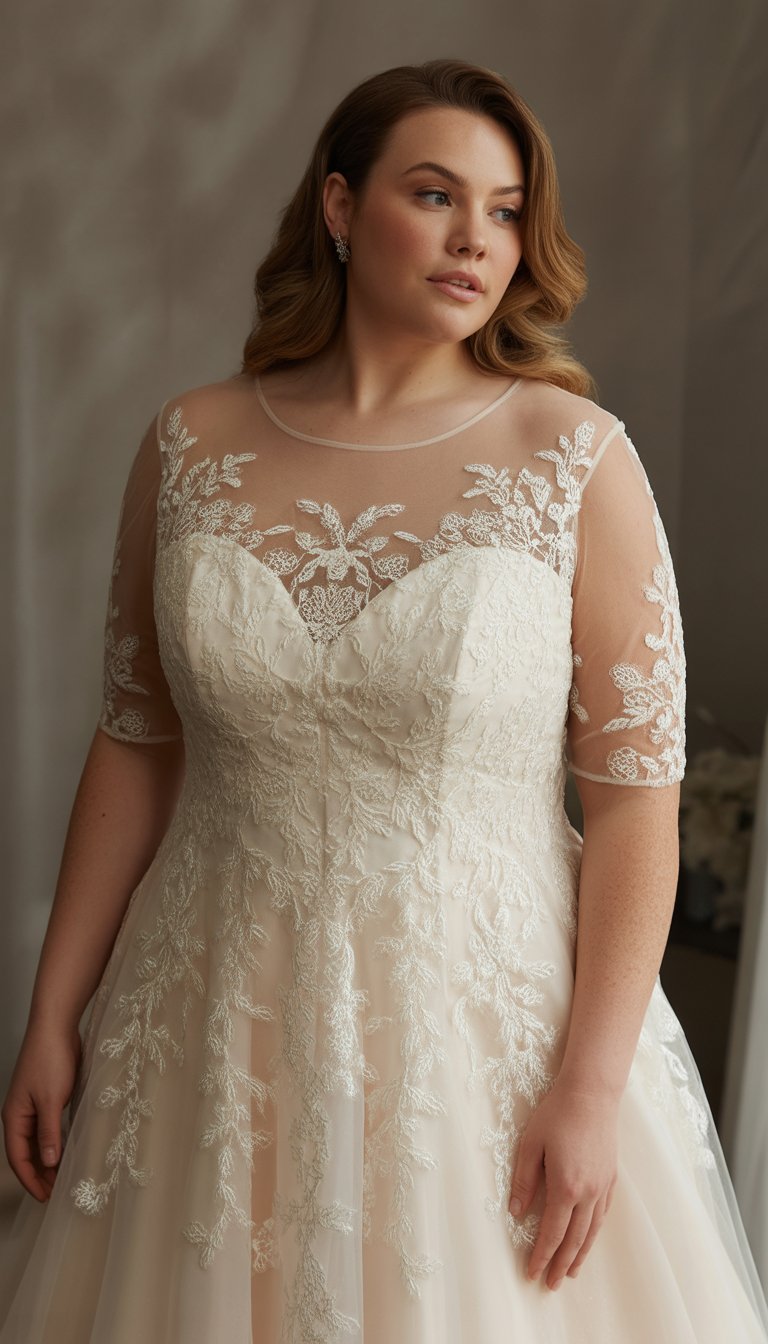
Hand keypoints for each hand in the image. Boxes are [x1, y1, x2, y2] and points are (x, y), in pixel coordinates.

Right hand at [1, 1019, 81, 1201]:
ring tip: (63, 1175)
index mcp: (14, 1117)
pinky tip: (68, 1147)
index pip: (18, 1158)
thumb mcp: (51, 1100)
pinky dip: (56, 1140)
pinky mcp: (48, 1095)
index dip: (31, 1179)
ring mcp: (33, 1104)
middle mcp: (20, 1113)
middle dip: (39, 1173)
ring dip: (49, 1158)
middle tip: (57, 1191)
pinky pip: (48, 1126)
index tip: (45, 1197)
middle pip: (27, 1152)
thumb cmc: (50, 1059)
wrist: (56, 1026)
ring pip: (38, 1140)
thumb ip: (49, 1132)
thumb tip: (49, 1162)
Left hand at [509, 1079, 618, 1289]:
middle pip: (574, 1239)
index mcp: (565, 1187)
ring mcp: (602, 1186)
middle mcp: (587, 1193)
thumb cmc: (556, 1114)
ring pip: (592, 1231)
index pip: (552, 1233)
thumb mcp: (530, 1144)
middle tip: (550, 1284)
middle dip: (561, 1264)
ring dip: (580, 1254)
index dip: (541, 1256)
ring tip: (571, 1272)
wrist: (591, 1094)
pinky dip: (594, 1232)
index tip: (531, 1273)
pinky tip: (589, 1237)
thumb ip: (524, 1181)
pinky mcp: (611, 1177)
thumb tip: (517, 1212)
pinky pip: (603, 1214)